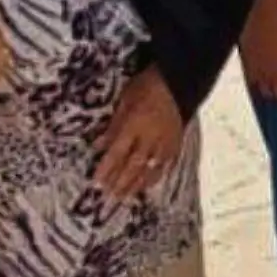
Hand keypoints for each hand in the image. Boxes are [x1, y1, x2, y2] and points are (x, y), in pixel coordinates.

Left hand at [95, 67, 183, 197]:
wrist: (179, 80)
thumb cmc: (147, 86)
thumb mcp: (124, 100)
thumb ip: (113, 126)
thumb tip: (99, 145)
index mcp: (135, 125)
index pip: (117, 153)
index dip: (107, 169)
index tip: (97, 183)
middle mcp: (150, 137)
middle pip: (134, 165)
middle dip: (121, 182)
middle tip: (110, 196)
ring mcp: (166, 142)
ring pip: (151, 168)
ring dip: (137, 183)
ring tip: (127, 196)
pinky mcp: (177, 142)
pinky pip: (167, 163)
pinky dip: (157, 175)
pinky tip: (150, 182)